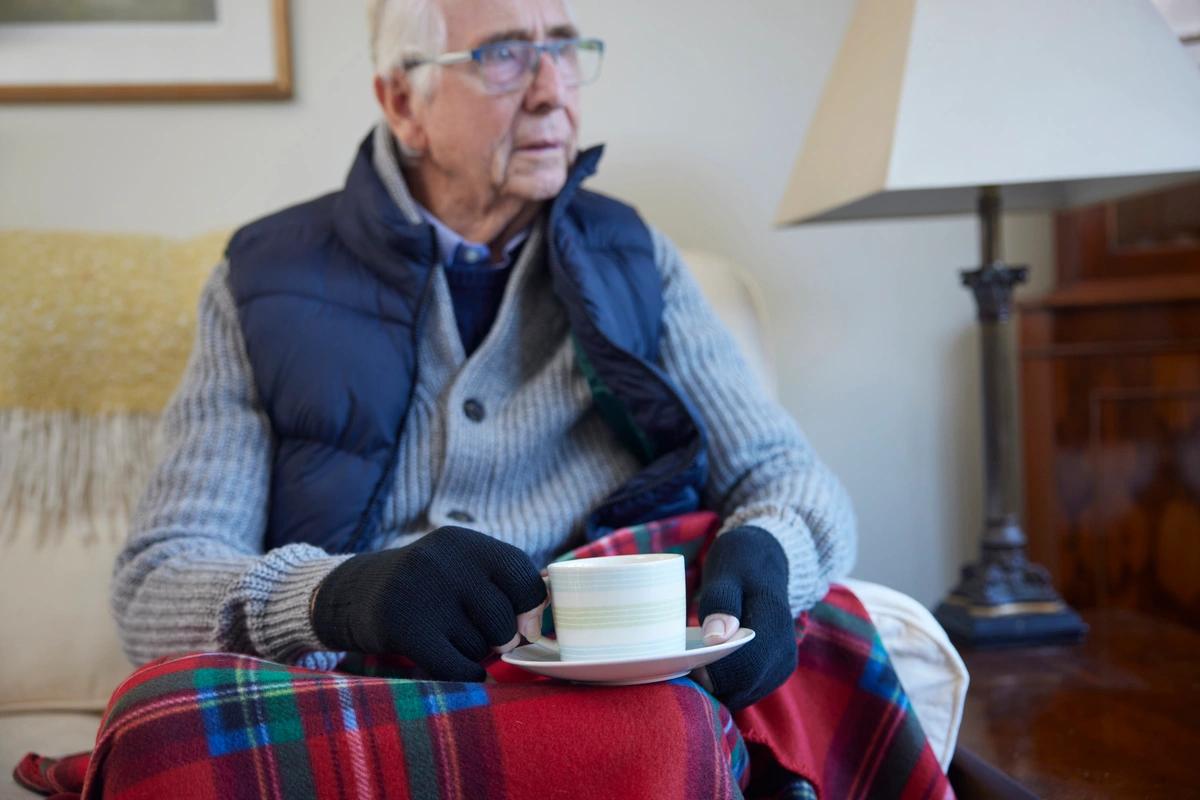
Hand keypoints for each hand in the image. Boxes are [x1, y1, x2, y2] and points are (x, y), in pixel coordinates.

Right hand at [311, 526, 547, 680]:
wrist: (351, 593)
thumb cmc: (425, 586)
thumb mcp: (459, 567)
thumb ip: (503, 585)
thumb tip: (537, 628)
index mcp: (464, 542)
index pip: (524, 577)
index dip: (532, 608)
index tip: (525, 624)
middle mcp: (444, 561)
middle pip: (504, 619)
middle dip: (499, 637)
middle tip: (477, 634)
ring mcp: (422, 592)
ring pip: (480, 646)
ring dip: (471, 653)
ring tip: (447, 637)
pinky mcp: (404, 627)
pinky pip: (458, 668)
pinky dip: (463, 674)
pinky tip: (451, 664)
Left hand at [689, 527, 796, 710]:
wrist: (763, 563)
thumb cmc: (739, 565)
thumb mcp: (727, 575)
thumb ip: (722, 604)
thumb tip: (717, 639)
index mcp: (774, 622)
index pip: (746, 667)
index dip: (713, 673)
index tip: (686, 663)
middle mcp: (785, 650)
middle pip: (745, 687)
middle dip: (710, 684)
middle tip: (682, 667)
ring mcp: (782, 663)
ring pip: (745, 694)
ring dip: (717, 688)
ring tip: (693, 665)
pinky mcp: (775, 671)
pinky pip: (747, 691)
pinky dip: (725, 687)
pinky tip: (708, 669)